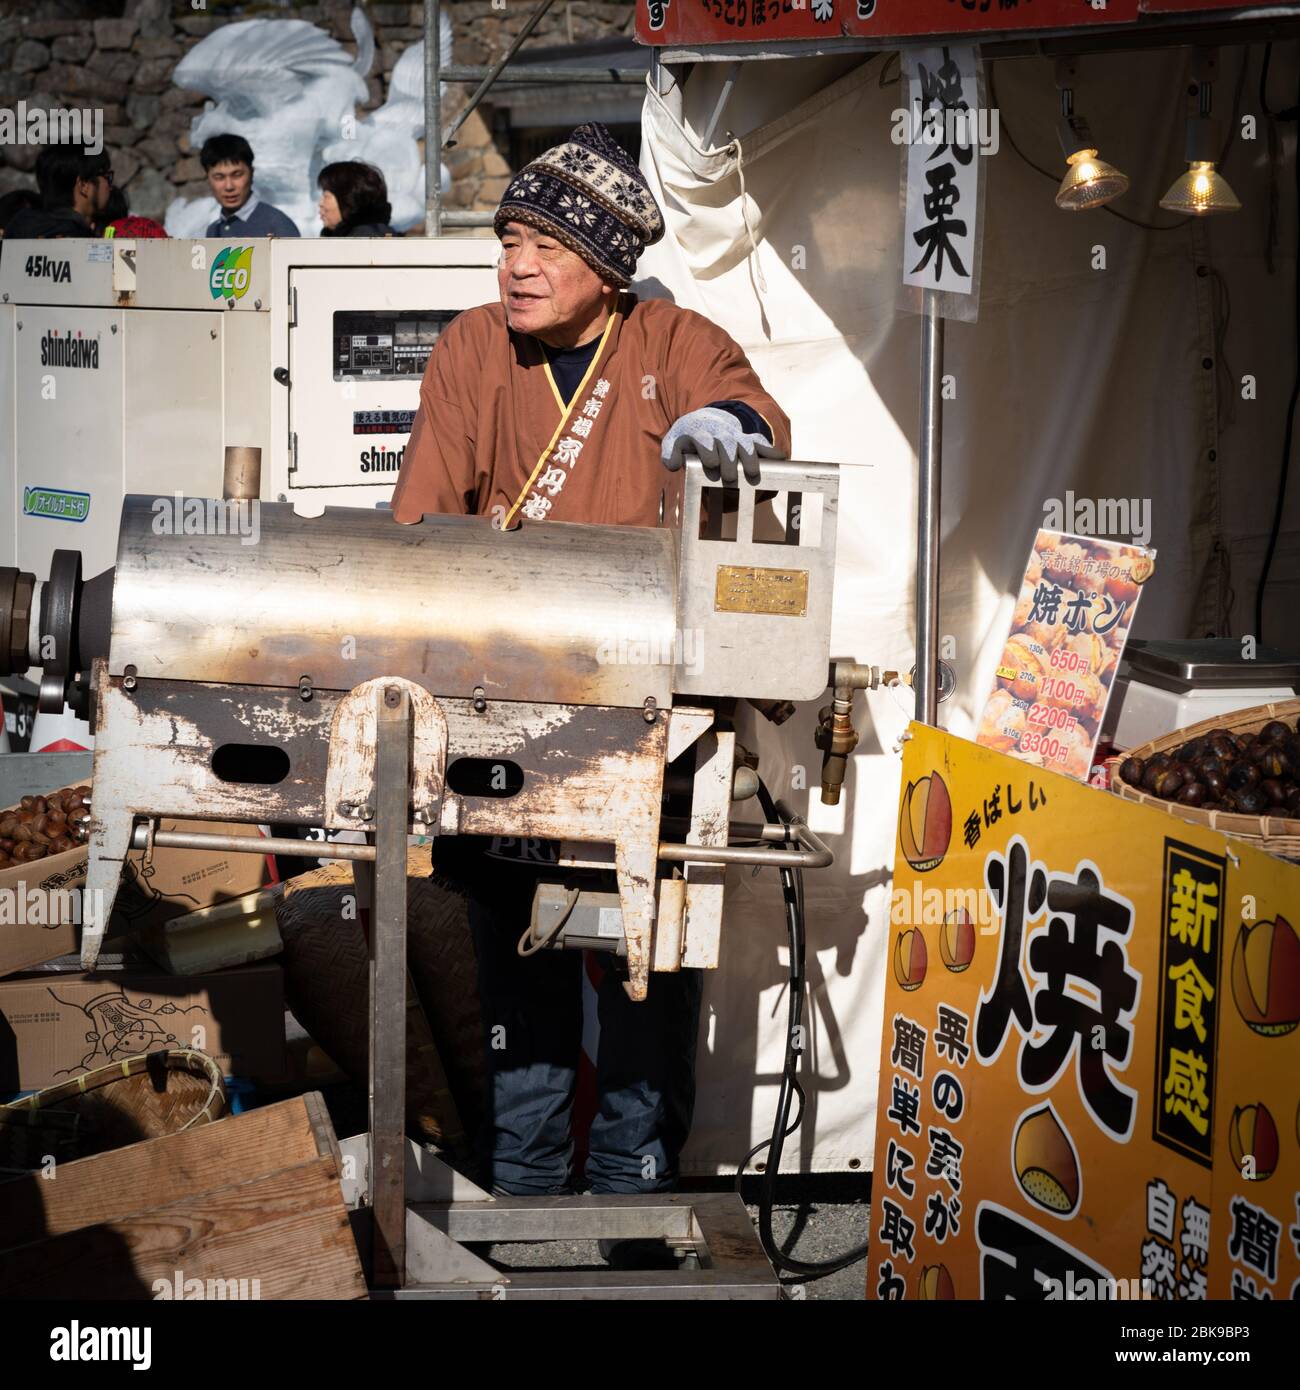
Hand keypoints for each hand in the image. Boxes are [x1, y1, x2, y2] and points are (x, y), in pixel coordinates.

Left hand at [660, 407, 784, 485]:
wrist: (705, 420)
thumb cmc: (688, 437)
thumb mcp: (674, 442)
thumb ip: (671, 453)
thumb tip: (673, 464)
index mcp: (702, 433)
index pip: (706, 441)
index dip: (709, 451)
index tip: (711, 464)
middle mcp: (721, 434)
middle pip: (728, 446)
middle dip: (730, 461)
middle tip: (730, 477)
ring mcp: (736, 437)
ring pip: (746, 445)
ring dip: (750, 458)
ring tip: (752, 473)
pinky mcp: (748, 440)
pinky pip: (762, 443)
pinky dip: (771, 452)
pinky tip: (781, 460)